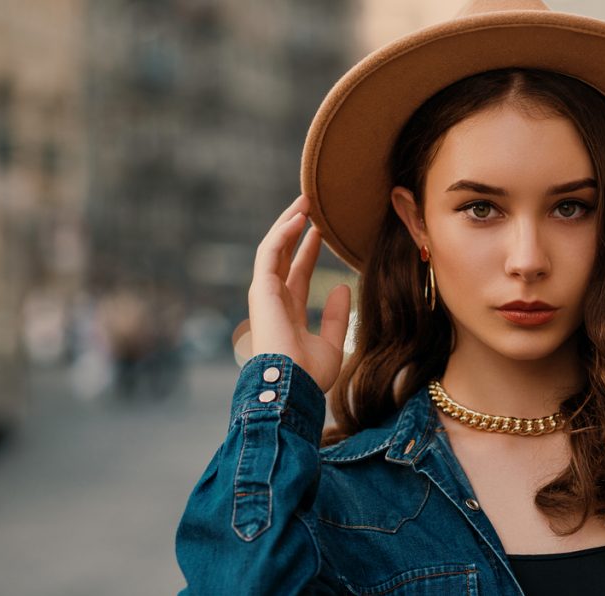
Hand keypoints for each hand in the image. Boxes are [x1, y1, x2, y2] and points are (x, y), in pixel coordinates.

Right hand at [248, 194, 350, 391]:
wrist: (293, 386)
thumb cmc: (310, 375)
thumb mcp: (333, 343)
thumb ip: (338, 316)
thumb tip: (344, 287)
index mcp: (289, 314)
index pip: (298, 274)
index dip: (308, 251)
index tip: (322, 231)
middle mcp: (274, 301)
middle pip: (283, 256)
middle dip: (295, 230)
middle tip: (310, 205)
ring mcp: (265, 294)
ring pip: (273, 249)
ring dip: (287, 223)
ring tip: (305, 201)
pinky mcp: (261, 289)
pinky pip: (269, 252)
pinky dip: (282, 232)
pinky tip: (298, 217)